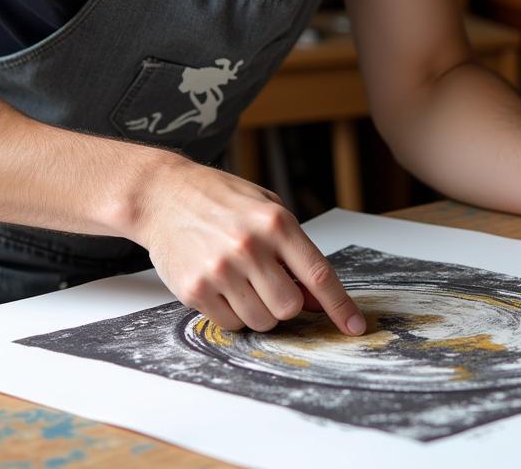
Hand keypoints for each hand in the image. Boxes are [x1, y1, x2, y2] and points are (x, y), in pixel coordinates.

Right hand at [131, 158, 365, 333]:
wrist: (164, 195)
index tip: (355, 326)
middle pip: (289, 307)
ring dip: (260, 311)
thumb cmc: (222, 200)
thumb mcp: (267, 209)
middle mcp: (249, 247)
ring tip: (245, 281)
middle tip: (272, 284)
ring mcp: (220, 270)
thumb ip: (294, 251)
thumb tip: (314, 299)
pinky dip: (233, 314)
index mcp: (276, 223)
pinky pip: (229, 324)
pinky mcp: (194, 290)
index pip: (318, 275)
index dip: (340, 305)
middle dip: (287, 304)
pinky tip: (223, 286)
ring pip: (260, 321)